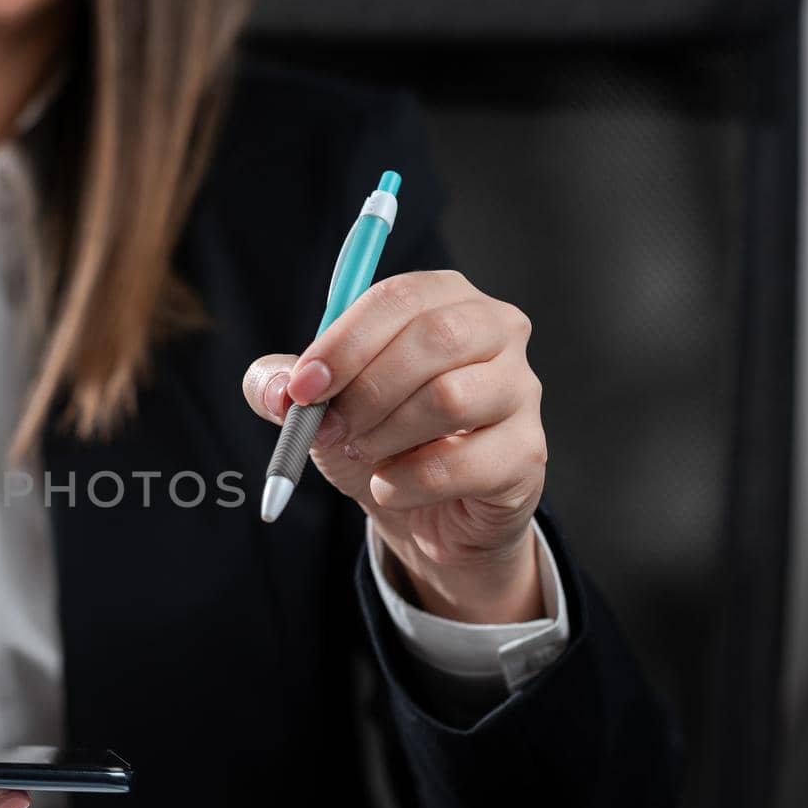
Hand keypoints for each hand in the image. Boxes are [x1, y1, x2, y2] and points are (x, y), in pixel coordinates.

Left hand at [242, 270, 546, 623]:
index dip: (344, 343)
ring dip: (386, 435)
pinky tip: (390, 488)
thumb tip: (279, 390)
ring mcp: (520, 389)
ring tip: (365, 453)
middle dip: (365, 391)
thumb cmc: (375, 435)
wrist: (420, 510)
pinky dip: (408, 482)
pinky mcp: (528, 451)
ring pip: (451, 398)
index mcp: (443, 297)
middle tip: (330, 429)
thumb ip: (283, 384)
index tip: (302, 388)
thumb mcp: (320, 403)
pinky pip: (464, 463)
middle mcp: (496, 330)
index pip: (399, 297)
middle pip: (435, 338)